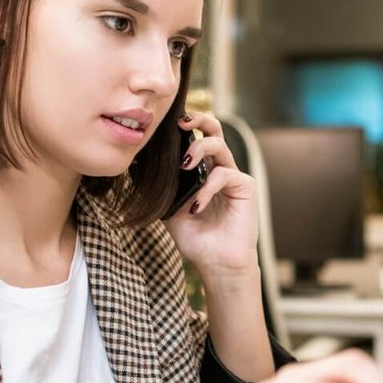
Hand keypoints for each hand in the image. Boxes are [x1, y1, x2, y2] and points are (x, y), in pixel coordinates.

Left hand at [163, 111, 258, 276]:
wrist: (216, 263)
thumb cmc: (196, 239)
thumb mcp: (170, 210)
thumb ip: (163, 189)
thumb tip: (137, 168)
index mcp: (203, 170)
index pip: (195, 137)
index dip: (184, 126)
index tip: (164, 124)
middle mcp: (219, 168)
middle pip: (214, 129)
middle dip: (198, 119)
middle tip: (181, 121)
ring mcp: (233, 176)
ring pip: (220, 145)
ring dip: (200, 149)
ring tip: (185, 165)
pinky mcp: (245, 187)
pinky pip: (224, 175)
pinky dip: (207, 188)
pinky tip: (197, 206)